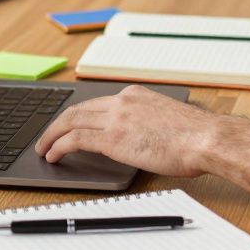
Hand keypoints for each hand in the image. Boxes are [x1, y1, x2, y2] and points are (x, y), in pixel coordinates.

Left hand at [34, 85, 223, 176]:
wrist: (205, 138)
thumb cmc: (196, 135)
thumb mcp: (167, 119)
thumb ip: (147, 123)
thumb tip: (140, 138)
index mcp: (135, 94)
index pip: (97, 103)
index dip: (79, 114)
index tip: (69, 123)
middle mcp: (122, 101)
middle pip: (78, 109)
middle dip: (58, 123)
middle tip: (47, 135)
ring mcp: (116, 118)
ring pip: (70, 121)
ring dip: (51, 135)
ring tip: (44, 148)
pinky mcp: (112, 138)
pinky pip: (75, 140)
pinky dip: (59, 146)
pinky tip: (54, 155)